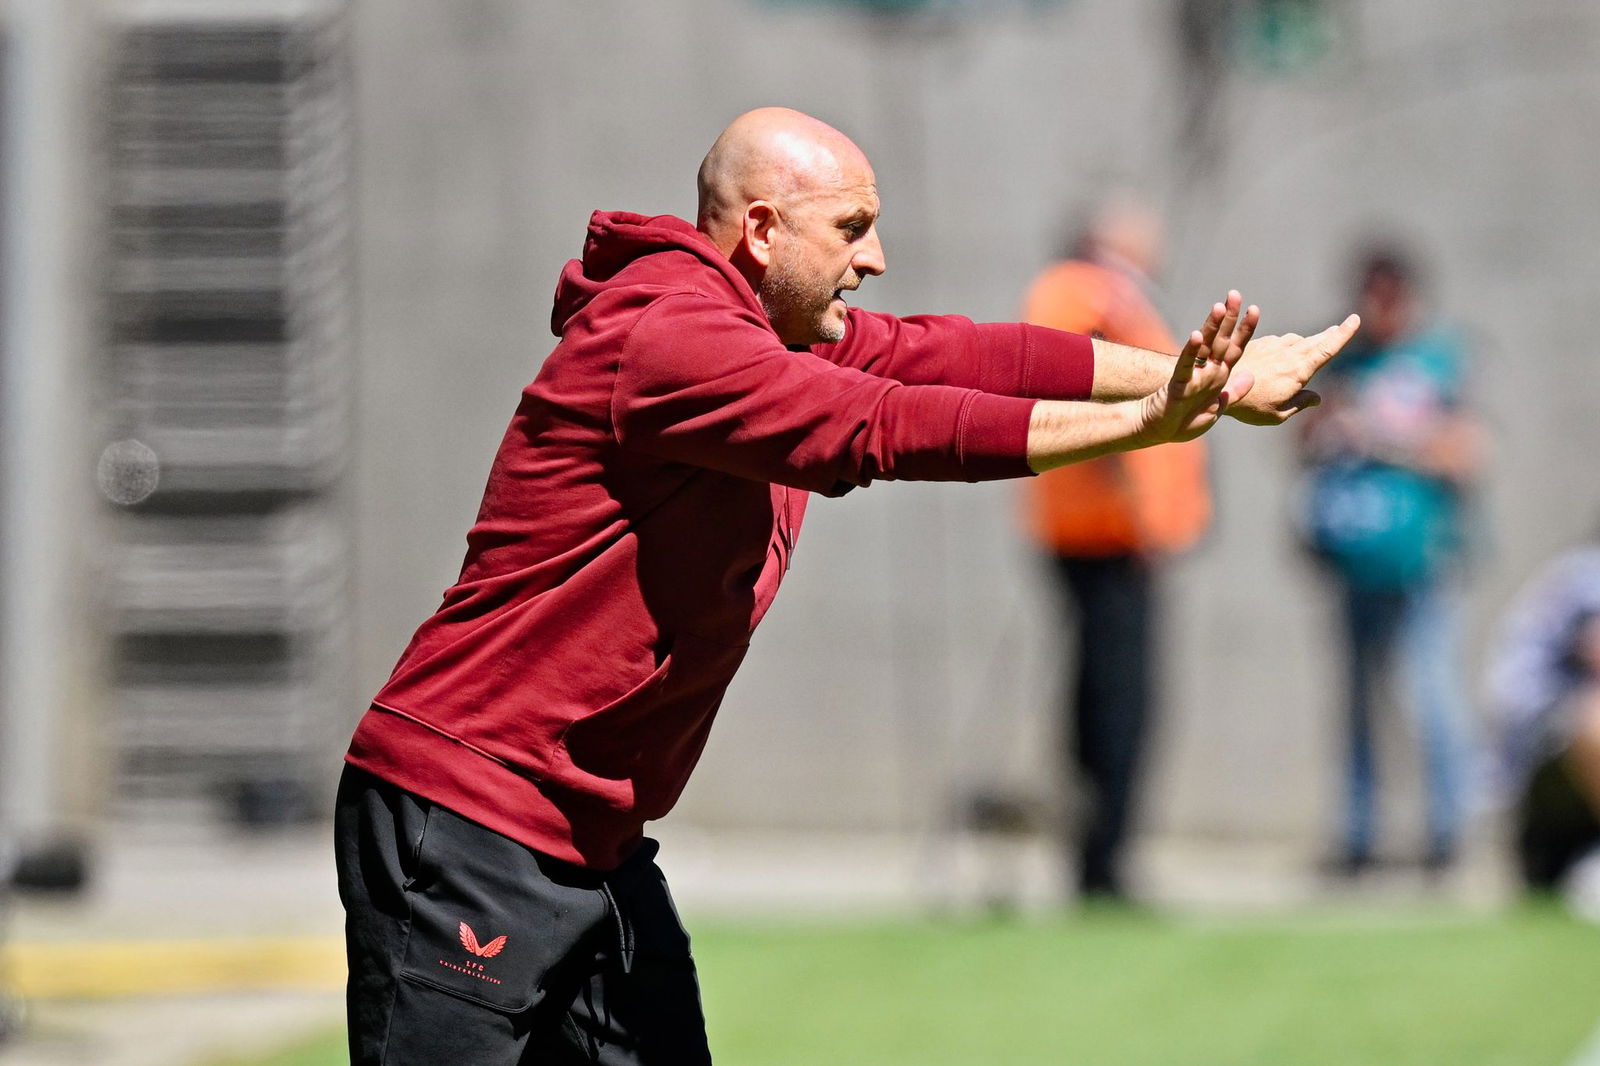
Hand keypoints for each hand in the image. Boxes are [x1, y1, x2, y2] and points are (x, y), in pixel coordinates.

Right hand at [1136, 292, 1257, 444]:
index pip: (1235, 347)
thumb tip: (1251, 376)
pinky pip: (1185, 365)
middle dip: (1229, 317)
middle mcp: (1207, 370)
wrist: (1160, 431)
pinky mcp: (1178, 383)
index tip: (1254, 308)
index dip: (1245, 329)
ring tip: (1219, 307)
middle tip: (1234, 294)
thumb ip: (1234, 393)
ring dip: (1212, 327)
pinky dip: (1191, 350)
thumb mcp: (1216, 409)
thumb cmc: (1186, 421)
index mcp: (1219, 376)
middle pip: (1221, 340)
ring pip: (1204, 346)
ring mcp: (1193, 375)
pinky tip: (1197, 336)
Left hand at [1227, 314, 1360, 425]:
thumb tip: (1316, 398)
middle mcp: (1288, 354)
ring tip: (1318, 339)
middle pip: (1315, 342)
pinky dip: (1287, 344)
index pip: (1326, 349)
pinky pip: (1278, 341)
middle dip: (1329, 335)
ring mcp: (1272, 346)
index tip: (1354, 319)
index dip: (1342, 334)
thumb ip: (1299, 404)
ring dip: (1309, 340)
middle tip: (1340, 328)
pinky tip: (1286, 349)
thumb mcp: (1277, 414)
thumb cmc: (1248, 405)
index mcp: (1298, 370)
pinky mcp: (1257, 344)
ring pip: (1296, 340)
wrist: (1216, 385)